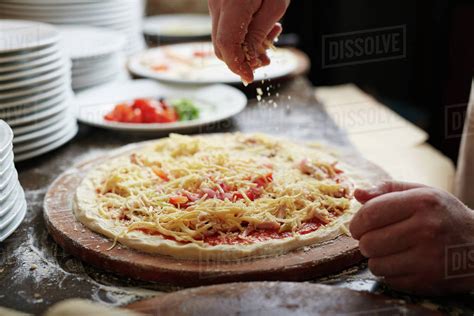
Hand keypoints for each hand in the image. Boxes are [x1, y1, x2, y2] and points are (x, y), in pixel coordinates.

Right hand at [208, 0, 289, 82]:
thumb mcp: (274, 6)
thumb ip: (259, 34)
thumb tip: (249, 61)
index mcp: (232, 4)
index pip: (226, 44)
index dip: (237, 65)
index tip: (249, 77)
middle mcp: (218, 5)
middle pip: (221, 46)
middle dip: (242, 60)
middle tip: (265, 60)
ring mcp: (215, 4)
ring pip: (223, 39)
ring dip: (244, 48)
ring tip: (270, 38)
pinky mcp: (219, 5)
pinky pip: (226, 28)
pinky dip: (242, 35)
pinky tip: (262, 28)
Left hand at [349, 181, 473, 294]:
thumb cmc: (443, 215)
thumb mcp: (421, 193)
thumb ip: (387, 189)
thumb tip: (357, 193)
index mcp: (421, 202)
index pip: (370, 214)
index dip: (356, 222)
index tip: (359, 226)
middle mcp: (426, 229)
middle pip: (368, 242)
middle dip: (365, 242)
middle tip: (375, 239)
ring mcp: (429, 258)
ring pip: (375, 264)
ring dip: (376, 259)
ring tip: (390, 251)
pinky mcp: (429, 281)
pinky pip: (389, 280)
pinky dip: (390, 273)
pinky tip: (404, 263)